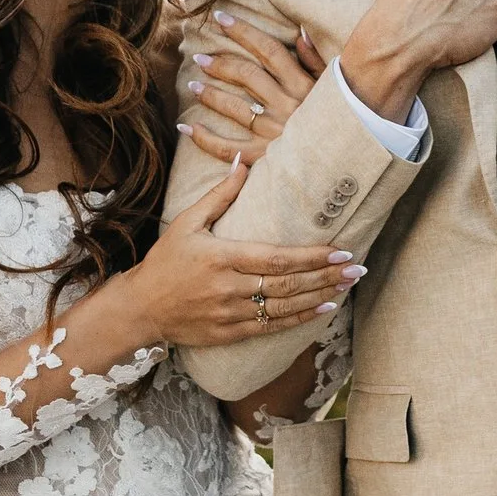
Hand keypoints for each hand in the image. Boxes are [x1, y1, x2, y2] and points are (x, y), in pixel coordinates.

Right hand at [102, 158, 363, 349]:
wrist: (140, 308)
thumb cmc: (165, 261)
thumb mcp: (186, 222)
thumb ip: (218, 195)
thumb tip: (242, 162)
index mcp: (222, 257)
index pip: (277, 258)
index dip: (312, 256)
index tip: (340, 250)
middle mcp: (229, 288)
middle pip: (287, 283)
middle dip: (325, 276)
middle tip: (357, 269)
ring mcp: (230, 313)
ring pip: (284, 307)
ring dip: (319, 297)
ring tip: (346, 287)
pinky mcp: (229, 333)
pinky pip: (271, 328)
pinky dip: (299, 320)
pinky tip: (322, 310)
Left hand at [180, 12, 327, 164]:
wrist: (342, 162)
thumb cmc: (337, 121)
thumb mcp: (333, 87)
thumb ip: (316, 60)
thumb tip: (300, 31)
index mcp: (304, 85)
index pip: (269, 50)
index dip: (243, 31)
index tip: (220, 18)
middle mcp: (288, 106)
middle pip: (247, 75)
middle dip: (220, 63)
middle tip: (199, 57)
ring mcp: (274, 133)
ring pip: (234, 107)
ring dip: (210, 94)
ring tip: (193, 85)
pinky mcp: (264, 158)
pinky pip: (227, 148)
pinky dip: (204, 138)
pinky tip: (187, 127)